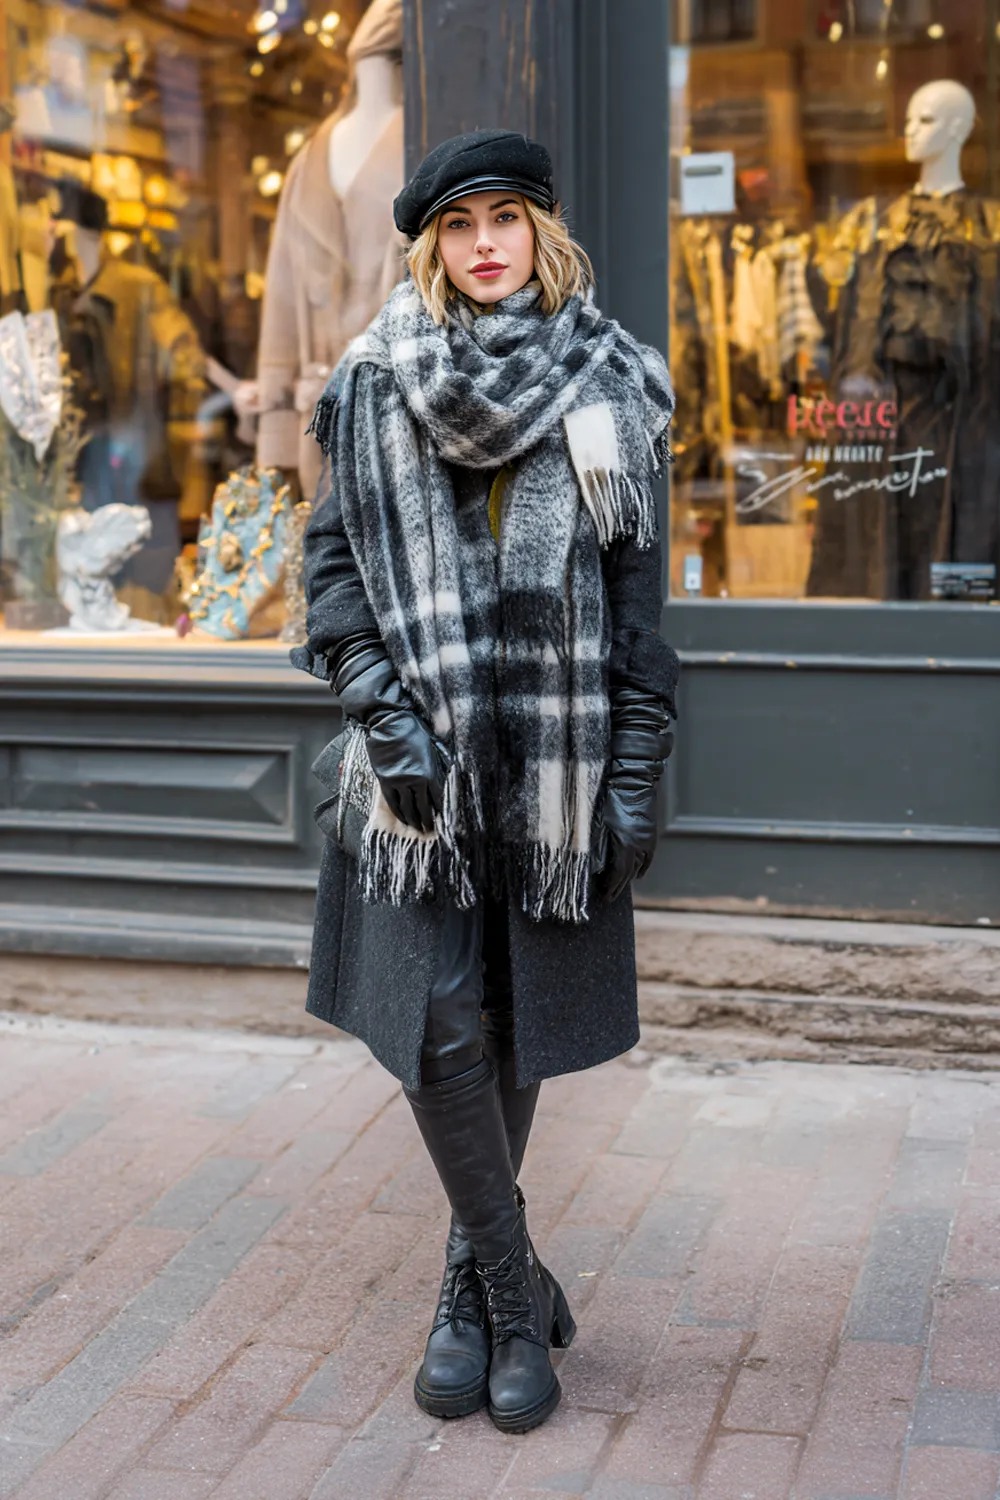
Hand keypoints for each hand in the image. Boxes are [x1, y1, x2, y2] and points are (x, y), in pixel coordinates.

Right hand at [365, 708, 445, 833]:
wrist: (389, 722)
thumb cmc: (414, 730)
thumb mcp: (434, 745)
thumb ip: (441, 762)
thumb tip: (451, 772)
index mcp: (429, 772)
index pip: (438, 797)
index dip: (440, 810)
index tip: (443, 819)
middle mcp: (415, 780)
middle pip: (423, 807)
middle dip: (427, 820)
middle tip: (429, 829)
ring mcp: (398, 782)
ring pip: (407, 807)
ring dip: (413, 820)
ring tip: (417, 827)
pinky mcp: (385, 780)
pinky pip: (392, 802)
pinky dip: (398, 812)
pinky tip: (403, 818)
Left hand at [598, 758, 660, 903]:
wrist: (632, 778)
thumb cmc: (609, 797)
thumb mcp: (597, 822)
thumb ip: (597, 846)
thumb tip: (594, 866)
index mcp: (625, 843)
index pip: (619, 874)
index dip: (611, 887)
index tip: (604, 897)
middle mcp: (640, 844)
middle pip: (630, 873)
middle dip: (618, 886)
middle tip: (608, 897)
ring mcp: (648, 838)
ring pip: (640, 865)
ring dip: (629, 877)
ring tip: (618, 887)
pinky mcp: (651, 832)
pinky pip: (648, 856)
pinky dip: (642, 867)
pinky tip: (636, 875)